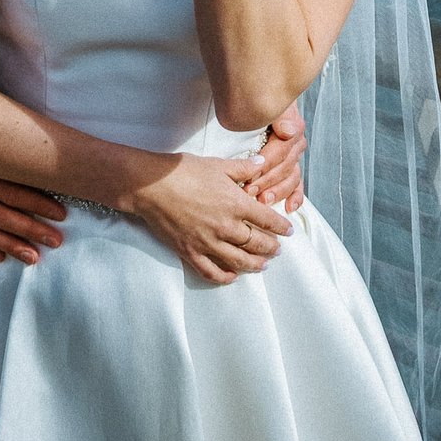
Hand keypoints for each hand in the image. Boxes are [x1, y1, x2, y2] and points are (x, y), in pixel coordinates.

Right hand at [0, 144, 65, 264]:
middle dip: (32, 230)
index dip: (39, 204)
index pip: (13, 192)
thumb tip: (40, 156)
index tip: (60, 214)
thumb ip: (6, 147)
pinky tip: (0, 258)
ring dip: (11, 245)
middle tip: (55, 240)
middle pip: (3, 216)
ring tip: (33, 257)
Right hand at [124, 152, 293, 283]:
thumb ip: (244, 167)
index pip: (267, 219)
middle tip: (277, 250)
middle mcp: (226, 226)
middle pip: (256, 243)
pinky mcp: (190, 252)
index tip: (288, 231)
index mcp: (235, 204)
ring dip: (254, 264)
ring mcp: (208, 242)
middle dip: (270, 247)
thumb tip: (263, 163)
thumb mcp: (218, 164)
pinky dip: (224, 277)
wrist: (152, 186)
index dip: (281, 227)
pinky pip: (211, 271)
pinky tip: (232, 276)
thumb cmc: (184, 171)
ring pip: (238, 260)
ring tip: (262, 265)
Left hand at [248, 105, 306, 212]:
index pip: (280, 152)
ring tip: (263, 200)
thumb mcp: (270, 105)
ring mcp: (294, 155)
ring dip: (277, 191)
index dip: (265, 166)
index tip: (249, 177)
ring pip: (290, 178)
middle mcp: (296, 142)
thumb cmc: (259, 100)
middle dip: (267, 182)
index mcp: (292, 128)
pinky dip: (295, 197)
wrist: (258, 96)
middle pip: (284, 167)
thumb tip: (288, 131)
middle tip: (249, 191)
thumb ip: (280, 115)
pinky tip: (289, 207)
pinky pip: (297, 183)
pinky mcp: (291, 166)